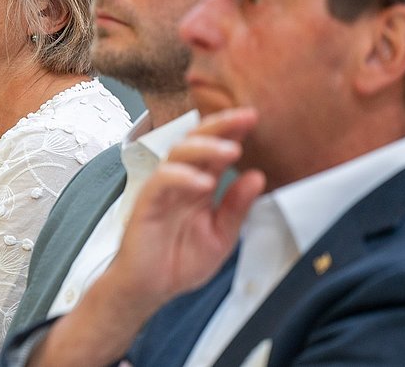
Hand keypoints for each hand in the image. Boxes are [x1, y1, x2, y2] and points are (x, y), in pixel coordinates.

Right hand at [29, 108, 264, 366]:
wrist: (151, 288)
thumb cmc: (181, 260)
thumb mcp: (221, 236)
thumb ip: (237, 207)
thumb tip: (257, 176)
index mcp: (200, 184)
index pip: (216, 149)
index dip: (233, 131)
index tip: (254, 117)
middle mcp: (181, 180)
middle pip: (196, 140)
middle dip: (221, 125)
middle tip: (245, 117)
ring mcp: (162, 189)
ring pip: (178, 153)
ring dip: (206, 148)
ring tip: (232, 151)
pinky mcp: (146, 202)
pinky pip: (162, 180)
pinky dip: (182, 177)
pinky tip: (204, 183)